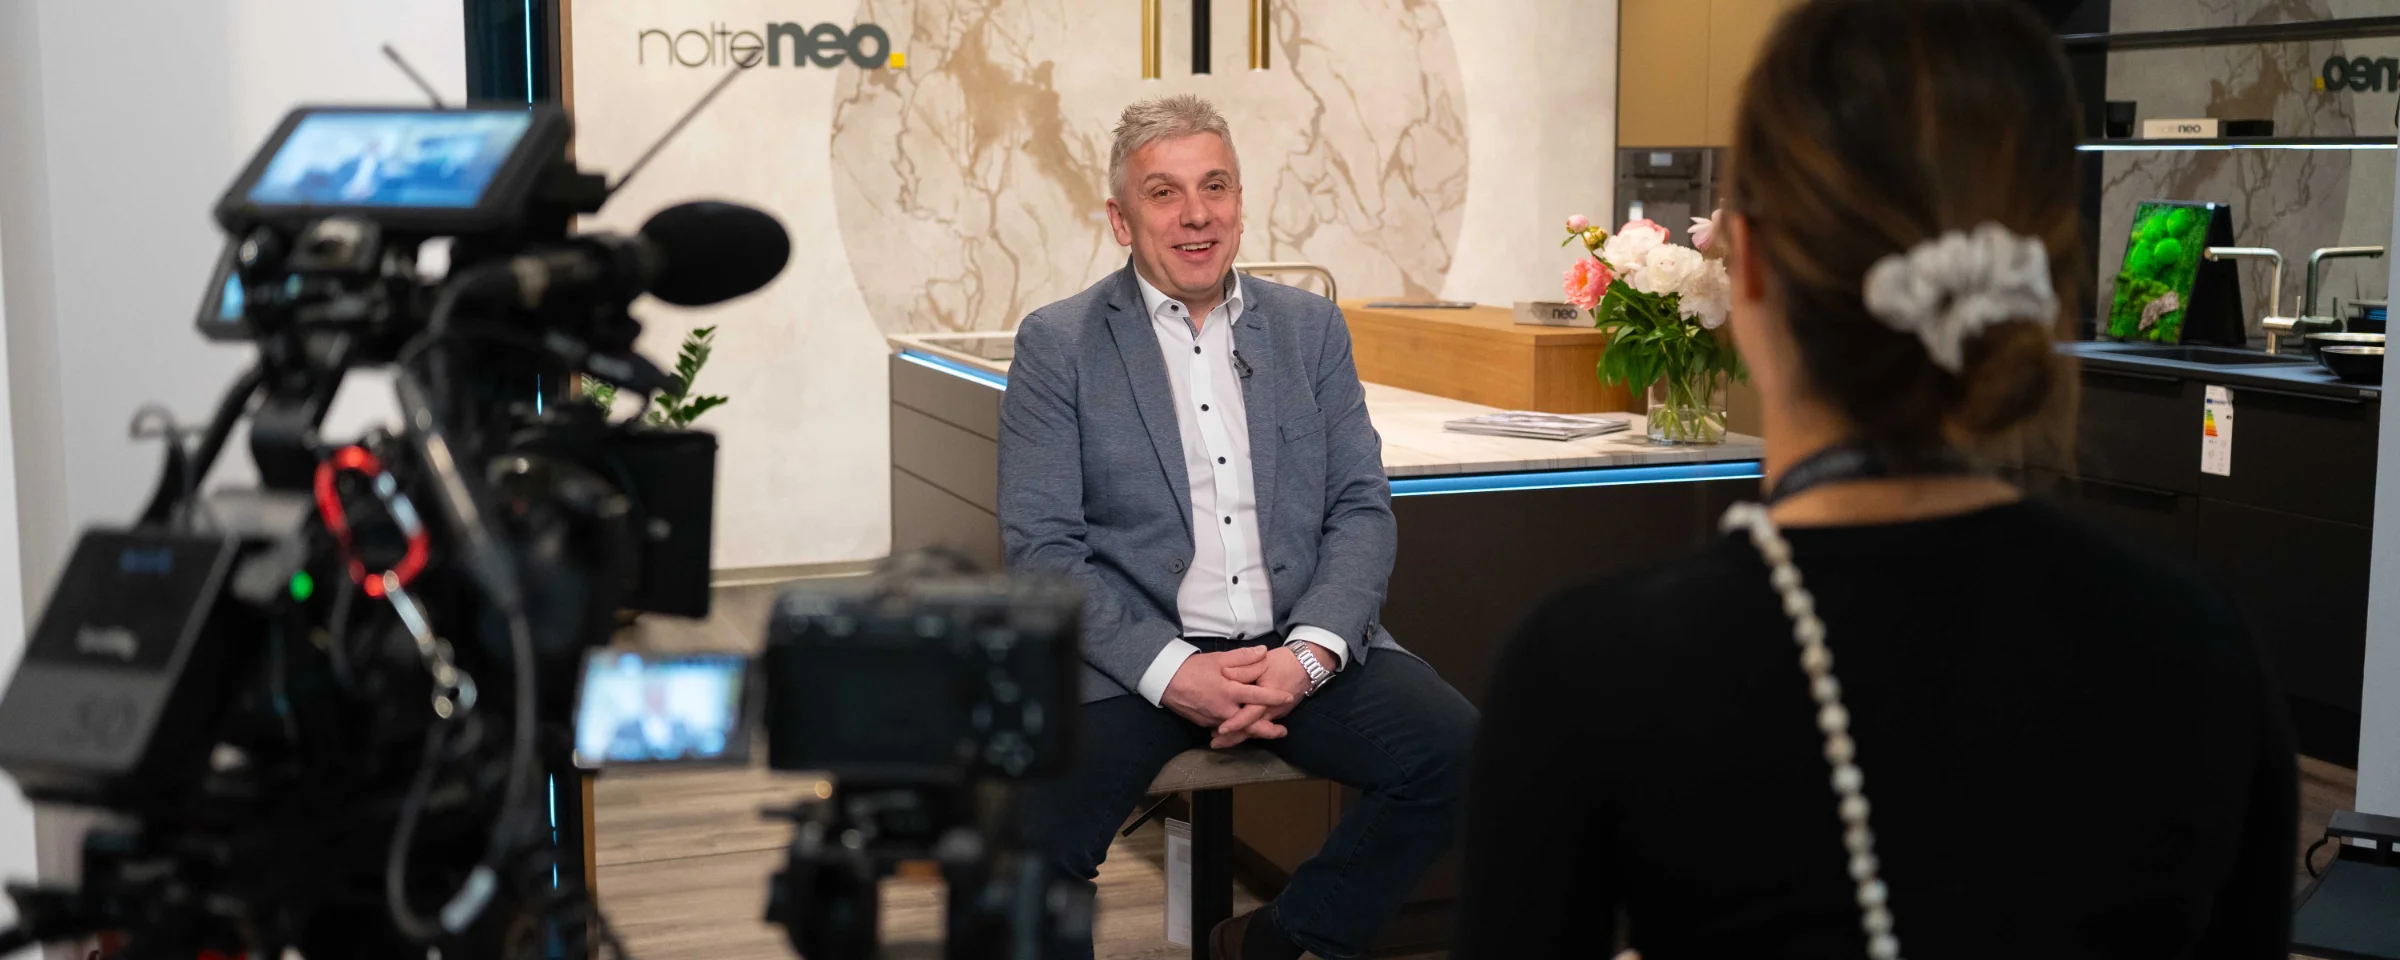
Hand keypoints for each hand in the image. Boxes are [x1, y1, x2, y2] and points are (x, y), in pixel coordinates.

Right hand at [1160, 647, 1295, 745]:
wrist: (1165, 681)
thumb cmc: (1192, 668)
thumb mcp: (1219, 659)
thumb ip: (1243, 657)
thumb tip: (1264, 652)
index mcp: (1229, 692)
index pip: (1258, 696)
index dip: (1275, 697)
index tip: (1288, 697)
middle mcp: (1223, 710)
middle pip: (1250, 725)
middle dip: (1268, 731)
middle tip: (1283, 732)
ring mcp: (1213, 719)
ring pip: (1237, 729)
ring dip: (1252, 731)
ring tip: (1267, 731)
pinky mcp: (1204, 723)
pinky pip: (1223, 728)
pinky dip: (1234, 729)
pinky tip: (1241, 727)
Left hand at [1209, 643, 1324, 747]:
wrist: (1308, 665)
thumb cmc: (1285, 662)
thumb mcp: (1263, 662)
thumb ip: (1244, 668)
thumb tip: (1225, 673)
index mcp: (1267, 699)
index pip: (1250, 715)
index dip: (1235, 723)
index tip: (1220, 729)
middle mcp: (1271, 711)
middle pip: (1251, 729)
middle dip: (1233, 738)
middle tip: (1214, 744)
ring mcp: (1275, 714)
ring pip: (1255, 729)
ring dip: (1239, 736)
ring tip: (1220, 741)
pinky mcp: (1275, 713)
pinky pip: (1260, 724)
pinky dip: (1248, 729)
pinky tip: (1235, 732)